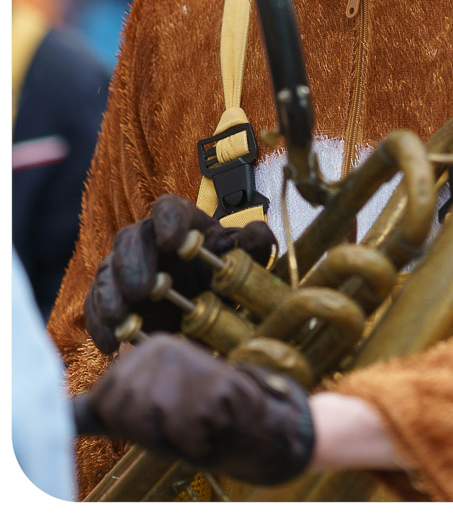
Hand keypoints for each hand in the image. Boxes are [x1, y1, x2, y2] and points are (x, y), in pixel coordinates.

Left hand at [75, 334, 314, 485]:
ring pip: (147, 422)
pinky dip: (196, 442)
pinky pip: (180, 435)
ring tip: (198, 424)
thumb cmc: (202, 422)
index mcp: (149, 350)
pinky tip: (213, 427)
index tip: (164, 418)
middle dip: (149, 430)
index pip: (105, 401)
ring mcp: (187, 366)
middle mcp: (165, 348)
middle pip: (122, 410)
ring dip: (173, 436)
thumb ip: (107, 407)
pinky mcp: (210, 390)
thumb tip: (61, 414)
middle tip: (183, 422)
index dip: (131, 424)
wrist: (265, 424)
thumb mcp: (148, 411)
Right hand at [84, 194, 275, 354]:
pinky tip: (112, 343)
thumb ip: (252, 245)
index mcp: (181, 224)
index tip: (173, 241)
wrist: (200, 311)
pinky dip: (100, 324)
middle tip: (143, 289)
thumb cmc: (219, 277)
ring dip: (111, 294)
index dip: (168, 220)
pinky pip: (95, 305)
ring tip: (122, 317)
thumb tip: (258, 235)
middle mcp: (147, 241)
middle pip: (131, 238)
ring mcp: (124, 268)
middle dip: (134, 262)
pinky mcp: (110, 298)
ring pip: (108, 270)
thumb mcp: (240, 261)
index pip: (168, 208)